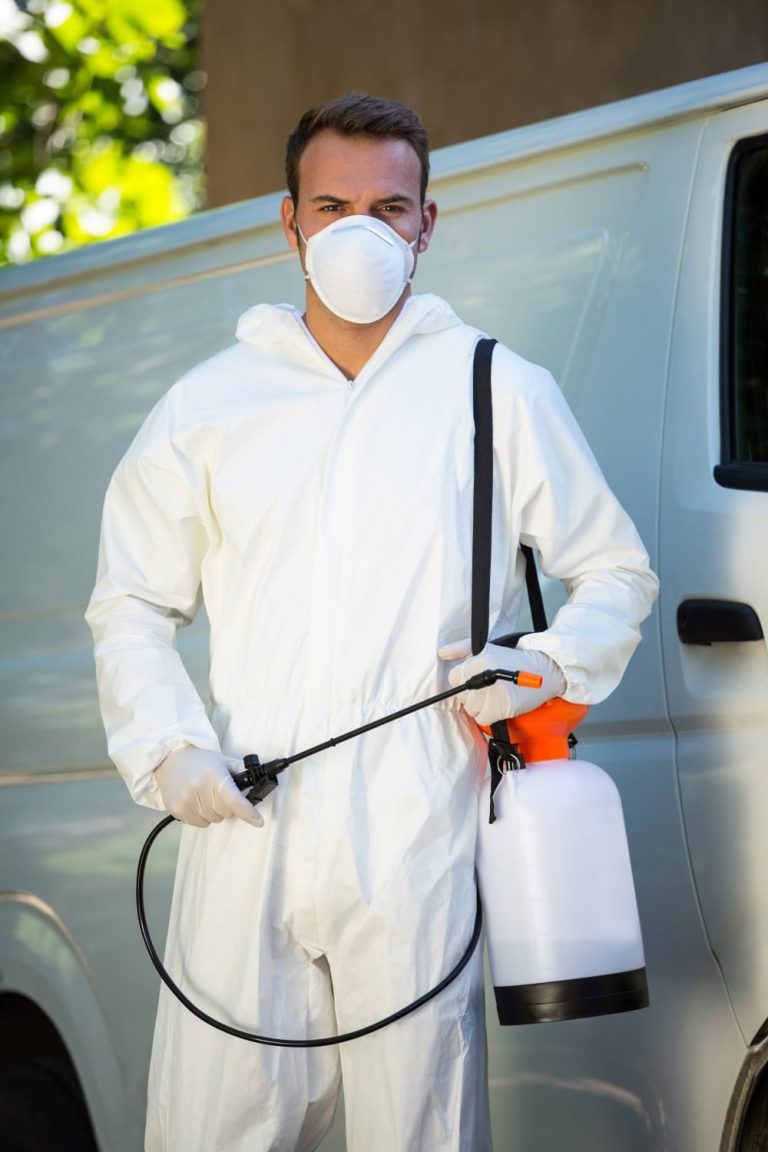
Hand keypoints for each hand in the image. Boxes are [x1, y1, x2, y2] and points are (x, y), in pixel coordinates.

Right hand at [155, 748, 263, 827]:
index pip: (234, 799)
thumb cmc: (199, 761)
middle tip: (218, 792)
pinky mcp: (178, 810)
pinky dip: (202, 816)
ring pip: (214, 820)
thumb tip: (260, 777)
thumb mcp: (222, 761)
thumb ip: (241, 770)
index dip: (248, 812)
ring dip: (214, 811)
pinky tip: (196, 801)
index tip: (258, 822)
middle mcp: (200, 788)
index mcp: (214, 775)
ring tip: (205, 795)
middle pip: (226, 812)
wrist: (170, 760)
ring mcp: (187, 801)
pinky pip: (200, 823)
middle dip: (227, 806)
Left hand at [438, 640, 565, 726]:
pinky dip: (488, 715)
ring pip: (471, 709)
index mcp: (481, 659)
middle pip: (462, 696)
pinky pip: (483, 718)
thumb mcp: (488, 648)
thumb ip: (462, 648)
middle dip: (472, 695)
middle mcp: (487, 675)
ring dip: (480, 706)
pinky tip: (498, 705)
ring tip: (494, 695)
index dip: (462, 681)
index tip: (474, 680)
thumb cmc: (513, 659)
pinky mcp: (505, 706)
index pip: (454, 678)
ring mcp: (497, 692)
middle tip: (488, 688)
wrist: (544, 670)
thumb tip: (442, 653)